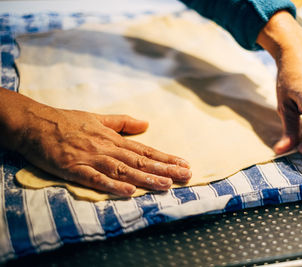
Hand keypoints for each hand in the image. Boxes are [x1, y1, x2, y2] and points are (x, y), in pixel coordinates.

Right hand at [0, 88, 190, 195]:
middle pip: (140, 161)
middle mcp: (107, 148)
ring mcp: (91, 158)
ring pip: (123, 170)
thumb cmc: (68, 121)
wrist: (36, 123)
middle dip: (164, 169)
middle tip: (186, 176)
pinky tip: (129, 192)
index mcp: (113, 138)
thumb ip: (122, 122)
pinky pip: (95, 178)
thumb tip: (146, 124)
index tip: (184, 163)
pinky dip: (112, 185)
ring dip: (145, 178)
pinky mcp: (73, 168)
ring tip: (166, 185)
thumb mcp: (98, 118)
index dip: (166, 158)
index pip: (145, 150)